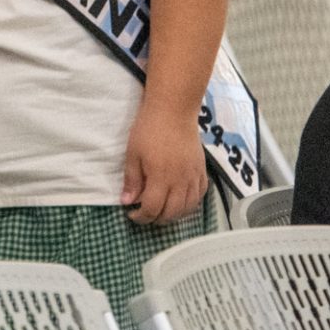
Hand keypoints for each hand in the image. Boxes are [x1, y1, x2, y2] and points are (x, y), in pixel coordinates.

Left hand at [121, 101, 207, 223]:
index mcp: (161, 179)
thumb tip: (127, 201)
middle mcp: (180, 182)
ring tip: (162, 212)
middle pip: (172, 213)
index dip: (141, 217)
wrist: (174, 111)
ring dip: (174, 215)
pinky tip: (181, 202)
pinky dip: (191, 205)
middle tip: (146, 215)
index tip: (131, 214)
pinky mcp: (202, 171)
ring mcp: (194, 177)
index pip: (152, 209)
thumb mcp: (133, 153)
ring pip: (188, 208)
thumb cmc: (149, 130)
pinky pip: (200, 195)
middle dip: (157, 219)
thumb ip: (132, 180)